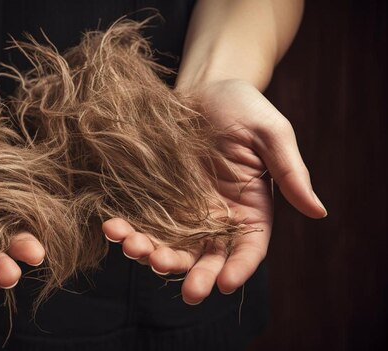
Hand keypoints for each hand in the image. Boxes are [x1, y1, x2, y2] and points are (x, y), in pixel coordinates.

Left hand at [102, 79, 325, 304]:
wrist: (204, 87)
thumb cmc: (244, 106)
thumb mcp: (272, 134)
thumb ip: (290, 173)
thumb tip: (319, 212)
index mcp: (250, 209)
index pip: (248, 249)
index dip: (239, 269)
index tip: (223, 283)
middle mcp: (216, 218)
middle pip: (206, 256)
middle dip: (194, 274)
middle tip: (185, 291)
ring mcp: (182, 210)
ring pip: (169, 244)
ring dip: (153, 255)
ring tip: (137, 250)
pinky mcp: (155, 197)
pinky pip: (141, 220)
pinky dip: (128, 228)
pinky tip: (114, 227)